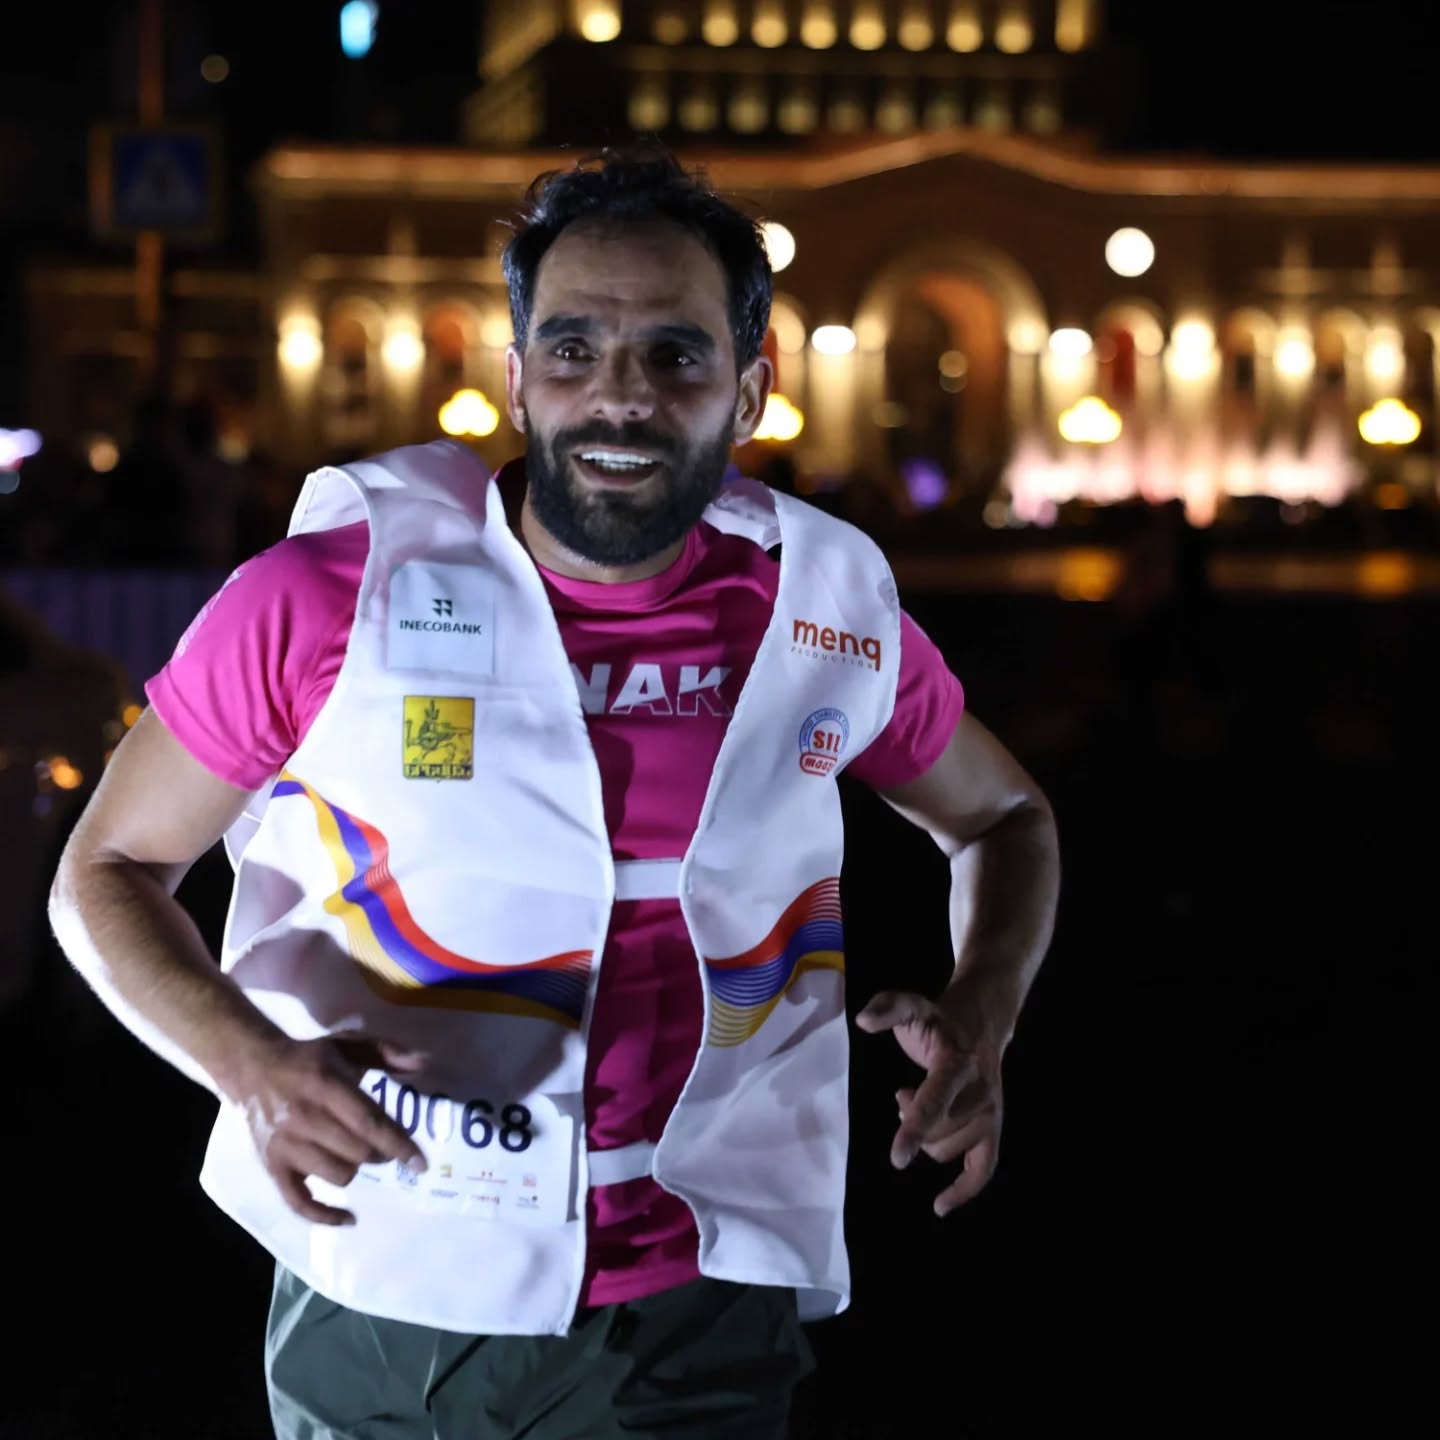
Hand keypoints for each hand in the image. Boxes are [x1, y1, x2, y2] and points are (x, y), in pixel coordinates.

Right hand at [232, 1033, 429, 1225]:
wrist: (254, 1068)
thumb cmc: (310, 1058)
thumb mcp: (347, 1042)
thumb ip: (386, 1052)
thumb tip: (424, 1064)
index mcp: (326, 1085)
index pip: (369, 1122)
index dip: (399, 1144)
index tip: (421, 1163)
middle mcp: (305, 1118)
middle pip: (357, 1152)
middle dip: (380, 1154)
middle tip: (384, 1148)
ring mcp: (286, 1146)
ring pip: (336, 1175)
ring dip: (355, 1170)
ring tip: (357, 1156)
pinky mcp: (272, 1166)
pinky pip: (299, 1202)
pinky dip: (324, 1216)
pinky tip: (349, 1218)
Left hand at [855, 988, 1004, 1216]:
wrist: (983, 1021)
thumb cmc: (939, 1022)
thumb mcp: (913, 1006)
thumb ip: (888, 1007)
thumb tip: (864, 1020)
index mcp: (958, 1063)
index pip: (936, 1101)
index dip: (915, 1129)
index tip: (897, 1159)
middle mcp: (980, 1091)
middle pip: (940, 1133)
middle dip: (912, 1123)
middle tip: (904, 1095)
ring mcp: (992, 1113)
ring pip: (950, 1151)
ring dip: (927, 1139)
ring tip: (918, 1107)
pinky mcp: (995, 1129)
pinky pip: (984, 1169)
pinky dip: (964, 1190)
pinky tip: (940, 1206)